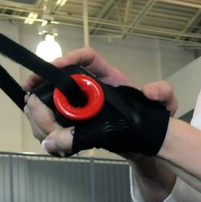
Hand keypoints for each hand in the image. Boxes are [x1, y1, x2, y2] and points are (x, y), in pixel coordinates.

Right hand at [22, 48, 174, 156]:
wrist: (147, 143)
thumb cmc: (155, 117)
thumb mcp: (166, 103)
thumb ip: (163, 92)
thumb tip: (149, 90)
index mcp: (108, 78)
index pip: (87, 58)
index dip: (69, 58)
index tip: (54, 67)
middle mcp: (89, 90)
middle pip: (56, 82)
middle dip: (40, 90)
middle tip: (33, 102)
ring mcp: (79, 108)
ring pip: (47, 105)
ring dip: (39, 117)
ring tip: (45, 131)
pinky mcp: (74, 127)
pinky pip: (50, 127)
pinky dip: (46, 135)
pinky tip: (52, 143)